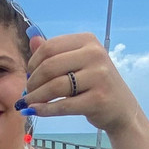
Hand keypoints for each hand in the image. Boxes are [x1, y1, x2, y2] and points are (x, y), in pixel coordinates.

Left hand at [23, 32, 142, 134]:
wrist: (122, 109)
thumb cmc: (95, 84)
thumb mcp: (78, 63)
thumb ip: (55, 51)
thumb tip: (32, 38)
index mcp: (88, 41)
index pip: (49, 48)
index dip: (32, 63)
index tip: (29, 76)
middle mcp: (95, 55)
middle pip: (49, 66)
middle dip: (32, 82)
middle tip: (27, 93)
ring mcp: (98, 77)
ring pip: (54, 86)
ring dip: (35, 97)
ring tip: (28, 103)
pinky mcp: (98, 99)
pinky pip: (63, 105)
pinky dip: (45, 109)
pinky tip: (35, 111)